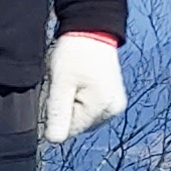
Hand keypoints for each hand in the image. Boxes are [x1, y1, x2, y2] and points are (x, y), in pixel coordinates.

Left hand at [40, 32, 126, 146]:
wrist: (92, 30)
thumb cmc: (74, 54)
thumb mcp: (60, 83)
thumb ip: (57, 113)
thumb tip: (54, 141)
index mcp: (101, 108)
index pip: (69, 129)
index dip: (57, 112)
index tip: (59, 89)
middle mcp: (113, 111)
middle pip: (77, 124)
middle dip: (66, 107)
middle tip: (65, 82)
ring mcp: (116, 105)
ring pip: (83, 117)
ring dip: (73, 104)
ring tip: (74, 79)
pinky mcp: (114, 99)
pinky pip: (90, 109)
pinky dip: (81, 99)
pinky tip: (80, 81)